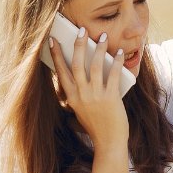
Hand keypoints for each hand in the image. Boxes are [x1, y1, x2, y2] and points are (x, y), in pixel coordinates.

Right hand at [50, 29, 129, 153]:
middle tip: (82, 30)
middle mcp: (81, 95)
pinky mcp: (110, 98)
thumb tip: (86, 70)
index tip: (53, 40)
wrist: (108, 143)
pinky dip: (116, 61)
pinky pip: (113, 74)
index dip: (56, 55)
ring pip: (94, 66)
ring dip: (98, 49)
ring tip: (101, 37)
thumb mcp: (82, 109)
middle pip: (77, 64)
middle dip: (78, 44)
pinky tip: (119, 53)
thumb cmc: (97, 126)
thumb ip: (81, 93)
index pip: (61, 72)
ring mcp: (95, 96)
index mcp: (71, 97)